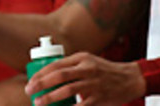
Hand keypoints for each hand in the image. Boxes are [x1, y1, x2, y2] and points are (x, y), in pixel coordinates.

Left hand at [25, 52, 144, 105]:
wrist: (130, 79)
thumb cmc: (105, 70)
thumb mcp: (88, 61)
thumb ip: (71, 65)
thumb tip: (49, 73)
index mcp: (81, 58)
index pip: (56, 64)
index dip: (41, 73)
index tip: (31, 80)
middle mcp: (87, 69)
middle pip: (59, 76)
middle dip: (41, 83)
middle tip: (29, 91)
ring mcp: (93, 84)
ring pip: (68, 90)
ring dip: (51, 97)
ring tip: (39, 103)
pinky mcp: (100, 98)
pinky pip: (81, 105)